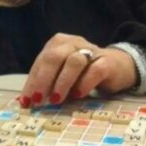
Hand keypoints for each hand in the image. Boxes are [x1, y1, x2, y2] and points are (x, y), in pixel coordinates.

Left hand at [20, 33, 136, 107]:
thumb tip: (28, 101)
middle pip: (54, 57)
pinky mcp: (108, 62)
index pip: (41, 62)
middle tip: (38, 100)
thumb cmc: (84, 72)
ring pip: (74, 62)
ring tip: (56, 99)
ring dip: (63, 82)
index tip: (26, 101)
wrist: (118, 66)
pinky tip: (78, 94)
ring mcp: (91, 50)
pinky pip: (95, 70)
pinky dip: (85, 82)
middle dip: (43, 80)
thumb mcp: (63, 75)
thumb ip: (47, 83)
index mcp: (58, 44)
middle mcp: (73, 43)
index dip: (32, 82)